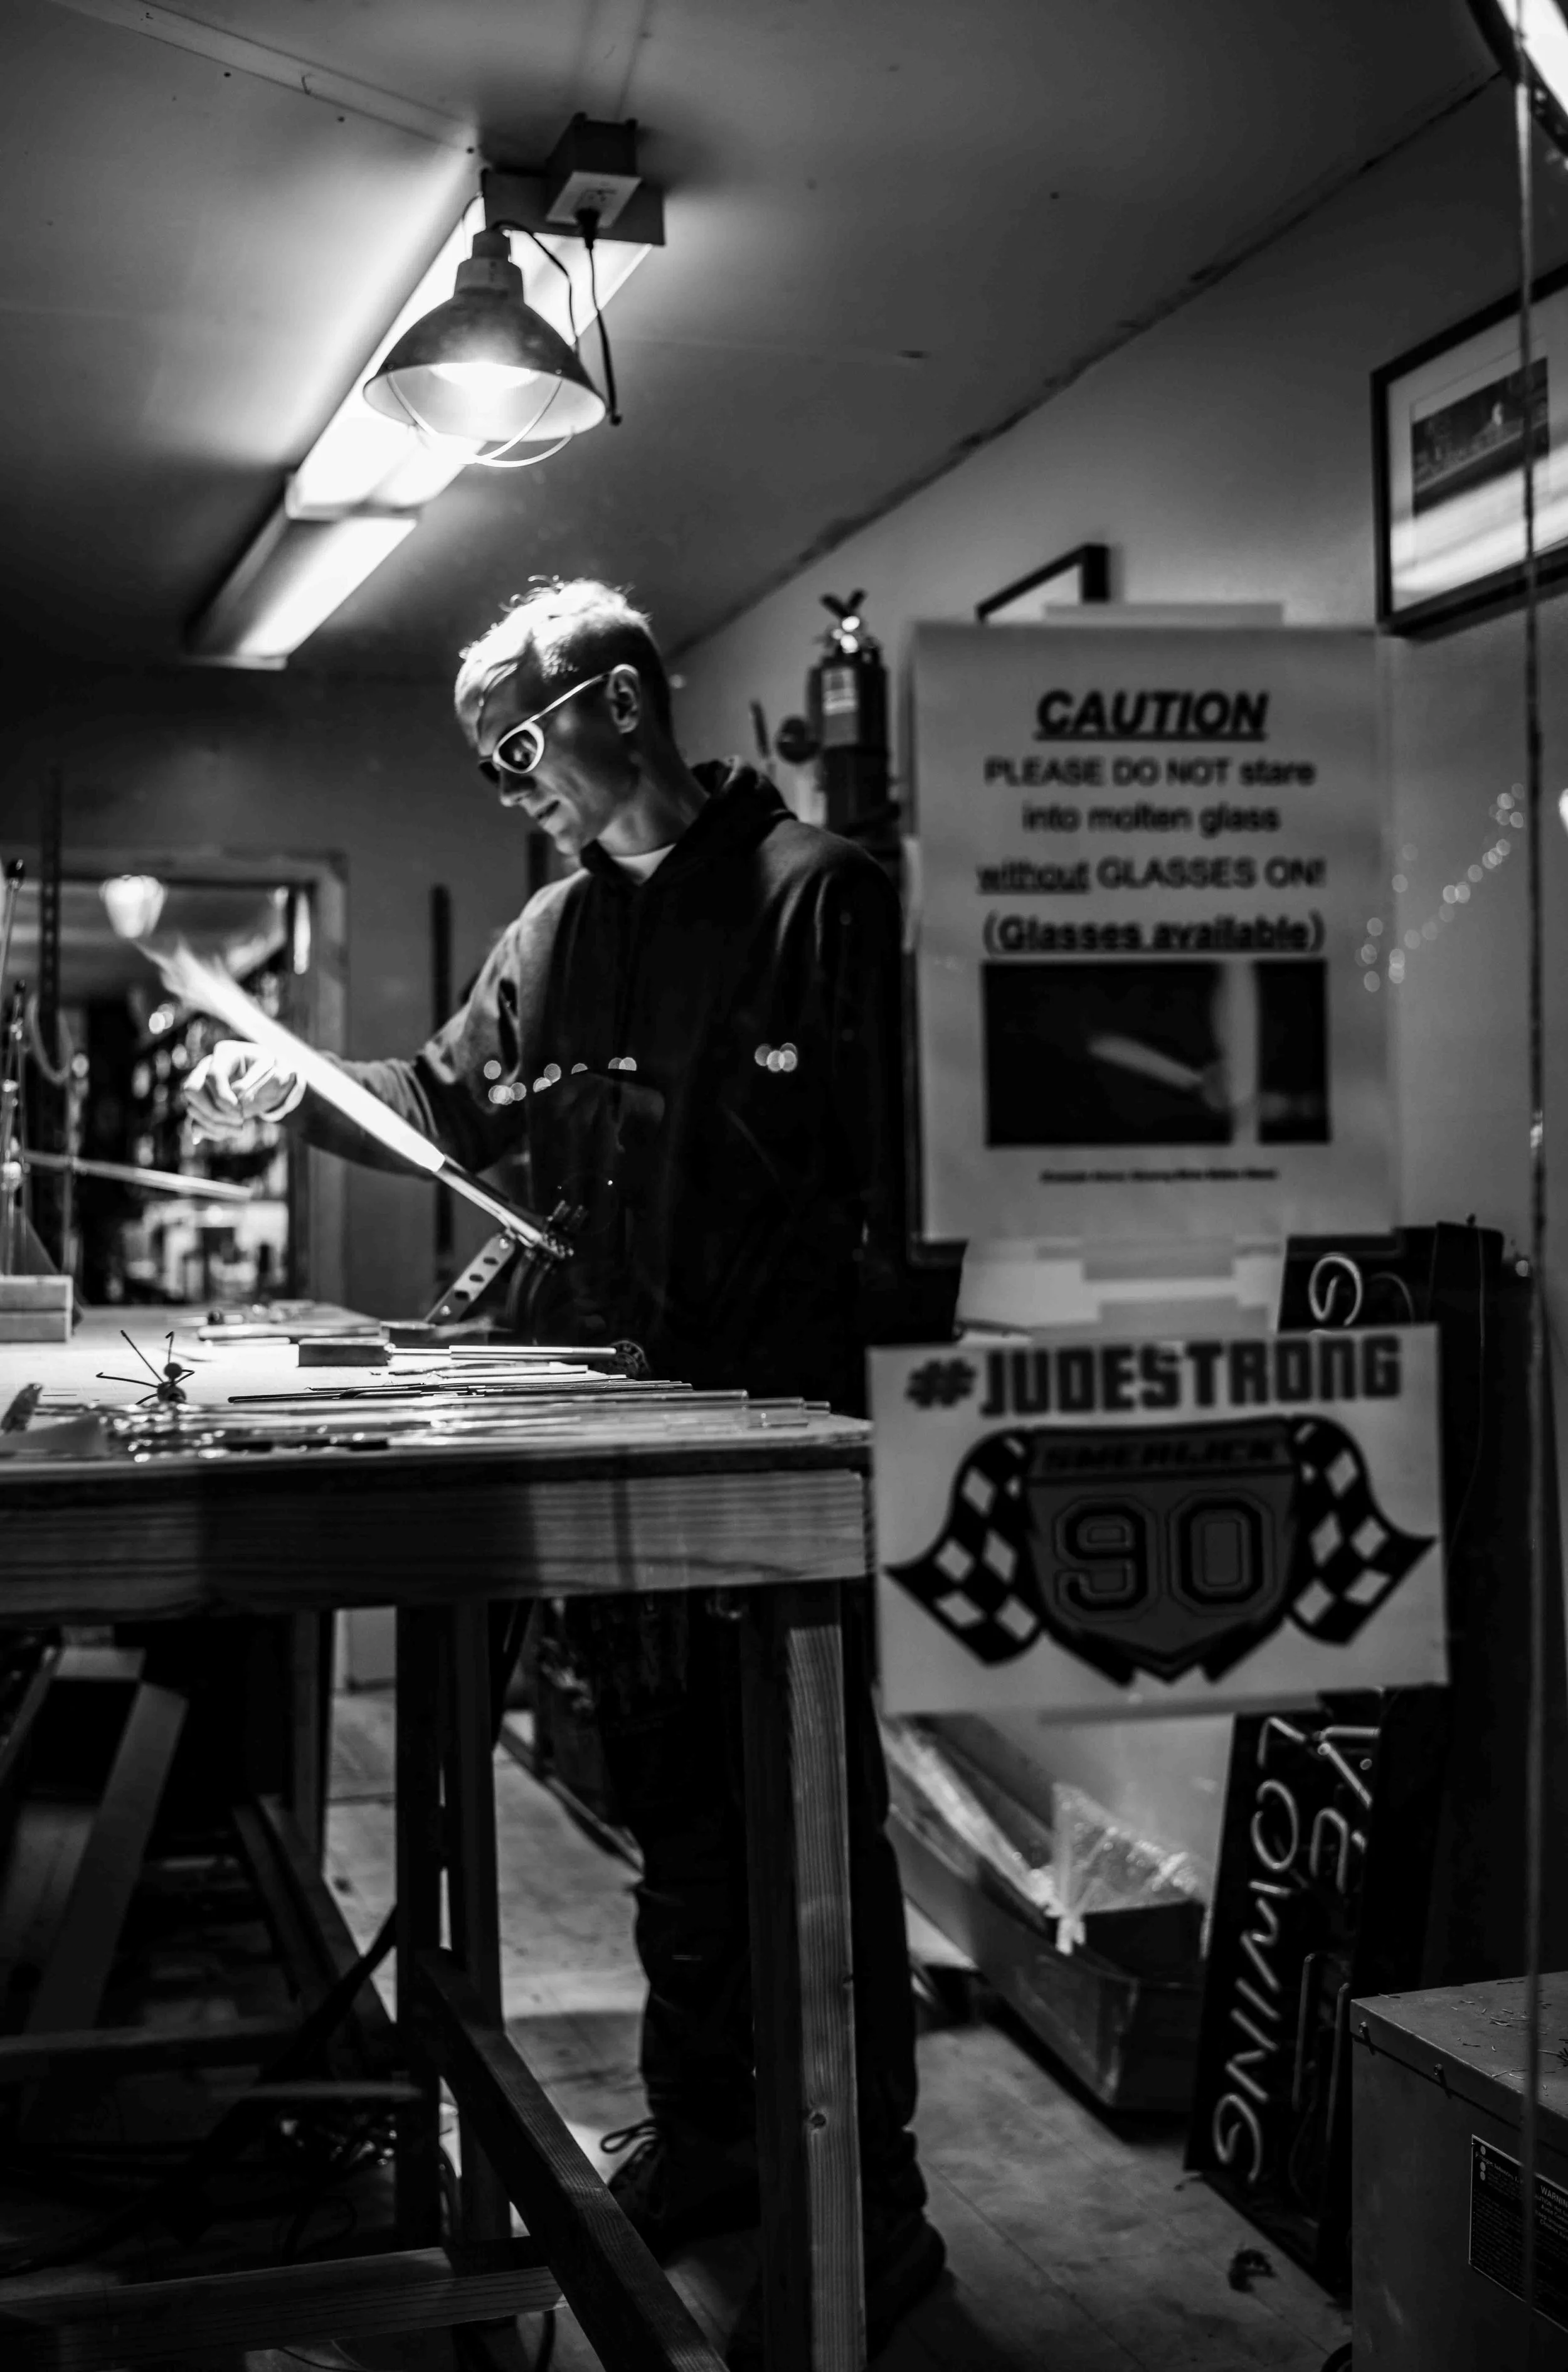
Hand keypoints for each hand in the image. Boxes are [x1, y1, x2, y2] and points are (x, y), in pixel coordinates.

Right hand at [184, 1040, 301, 1138]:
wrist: (270, 1082)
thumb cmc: (272, 1075)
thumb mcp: (275, 1075)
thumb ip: (256, 1083)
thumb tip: (237, 1095)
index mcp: (226, 1054)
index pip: (213, 1074)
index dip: (223, 1097)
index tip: (240, 1110)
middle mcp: (207, 1067)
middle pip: (191, 1089)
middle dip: (213, 1111)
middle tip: (239, 1119)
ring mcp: (201, 1086)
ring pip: (192, 1108)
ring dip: (215, 1125)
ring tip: (240, 1129)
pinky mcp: (202, 1104)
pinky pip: (194, 1122)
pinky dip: (211, 1132)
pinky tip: (230, 1132)